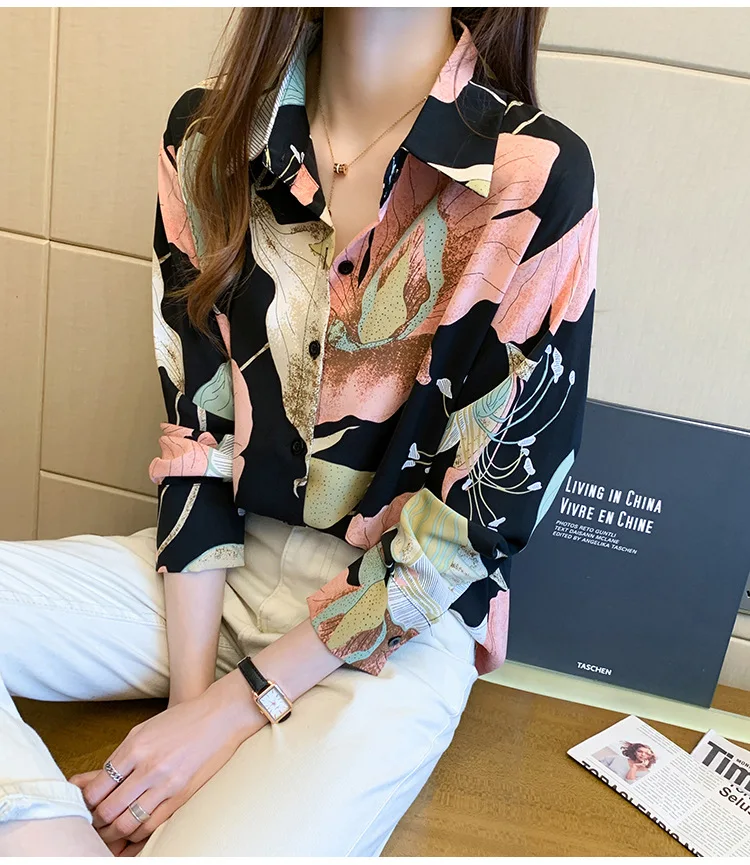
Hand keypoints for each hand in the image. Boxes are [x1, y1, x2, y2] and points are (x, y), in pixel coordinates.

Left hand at [69, 672, 262, 844]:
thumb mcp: (145, 729)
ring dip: (113, 832)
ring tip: (108, 831)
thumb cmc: (182, 720)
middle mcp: (148, 767)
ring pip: (127, 823)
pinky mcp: (182, 795)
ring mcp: (166, 783)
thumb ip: (120, 755)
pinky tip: (131, 830)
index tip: (85, 806)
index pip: (97, 788)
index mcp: (135, 747)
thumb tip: (94, 780)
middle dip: (96, 822)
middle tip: (92, 824)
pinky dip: (136, 833)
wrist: (221, 716)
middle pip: (108, 810)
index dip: (86, 803)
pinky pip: (151, 824)